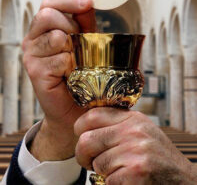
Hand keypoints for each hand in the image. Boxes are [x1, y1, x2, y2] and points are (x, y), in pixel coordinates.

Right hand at [22, 0, 95, 160]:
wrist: (75, 106)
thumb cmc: (81, 70)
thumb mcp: (86, 40)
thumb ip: (84, 20)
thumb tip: (88, 0)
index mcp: (43, 27)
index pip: (49, 3)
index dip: (68, 0)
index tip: (87, 1)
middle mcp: (33, 38)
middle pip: (48, 15)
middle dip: (71, 26)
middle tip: (80, 42)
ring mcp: (31, 55)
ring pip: (56, 37)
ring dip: (74, 48)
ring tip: (77, 61)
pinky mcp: (34, 72)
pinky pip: (60, 59)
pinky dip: (73, 66)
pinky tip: (72, 75)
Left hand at [75, 108, 196, 183]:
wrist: (183, 180)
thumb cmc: (159, 157)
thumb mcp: (142, 130)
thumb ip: (119, 124)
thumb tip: (88, 123)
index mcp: (132, 118)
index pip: (92, 115)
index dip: (80, 128)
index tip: (81, 136)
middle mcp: (133, 131)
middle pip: (87, 140)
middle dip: (83, 155)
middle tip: (90, 161)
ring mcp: (135, 151)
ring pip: (97, 163)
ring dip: (102, 172)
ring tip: (118, 170)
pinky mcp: (137, 172)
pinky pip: (108, 180)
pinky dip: (113, 184)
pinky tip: (127, 180)